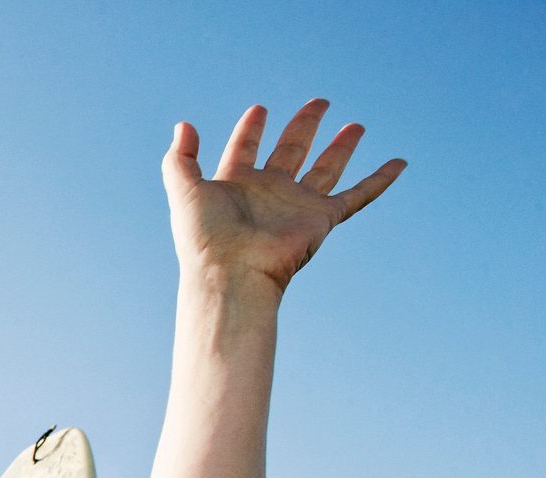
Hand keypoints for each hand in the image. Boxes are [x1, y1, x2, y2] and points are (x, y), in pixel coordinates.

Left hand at [163, 99, 404, 294]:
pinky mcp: (322, 219)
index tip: (259, 109)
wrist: (231, 274)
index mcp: (235, 185)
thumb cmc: (204, 237)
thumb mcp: (185, 191)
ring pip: (325, 168)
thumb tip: (184, 125)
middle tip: (320, 103)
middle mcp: (268, 193)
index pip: (245, 150)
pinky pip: (357, 196)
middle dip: (304, 126)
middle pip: (291, 151)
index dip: (250, 130)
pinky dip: (379, 181)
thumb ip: (180, 158)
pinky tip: (398, 163)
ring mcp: (297, 206)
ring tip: (357, 126)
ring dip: (341, 147)